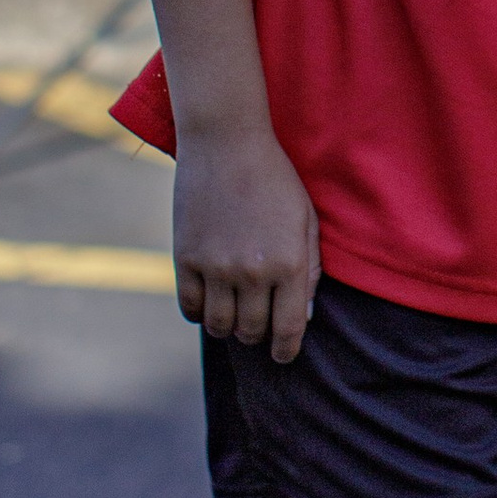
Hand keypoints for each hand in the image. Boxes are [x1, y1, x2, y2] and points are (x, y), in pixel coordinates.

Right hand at [172, 123, 317, 360]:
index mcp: (289, 263)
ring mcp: (216, 266)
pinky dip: (199, 314)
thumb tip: (303, 315)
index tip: (283, 356)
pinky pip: (190, 307)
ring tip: (233, 316)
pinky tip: (208, 304)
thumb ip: (310, 270)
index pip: (288, 329)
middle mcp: (253, 271)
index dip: (286, 350)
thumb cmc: (274, 179)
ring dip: (228, 328)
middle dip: (257, 336)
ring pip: (220, 326)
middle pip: (252, 332)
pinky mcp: (186, 258)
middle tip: (257, 327)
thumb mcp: (305, 219)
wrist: (226, 141)